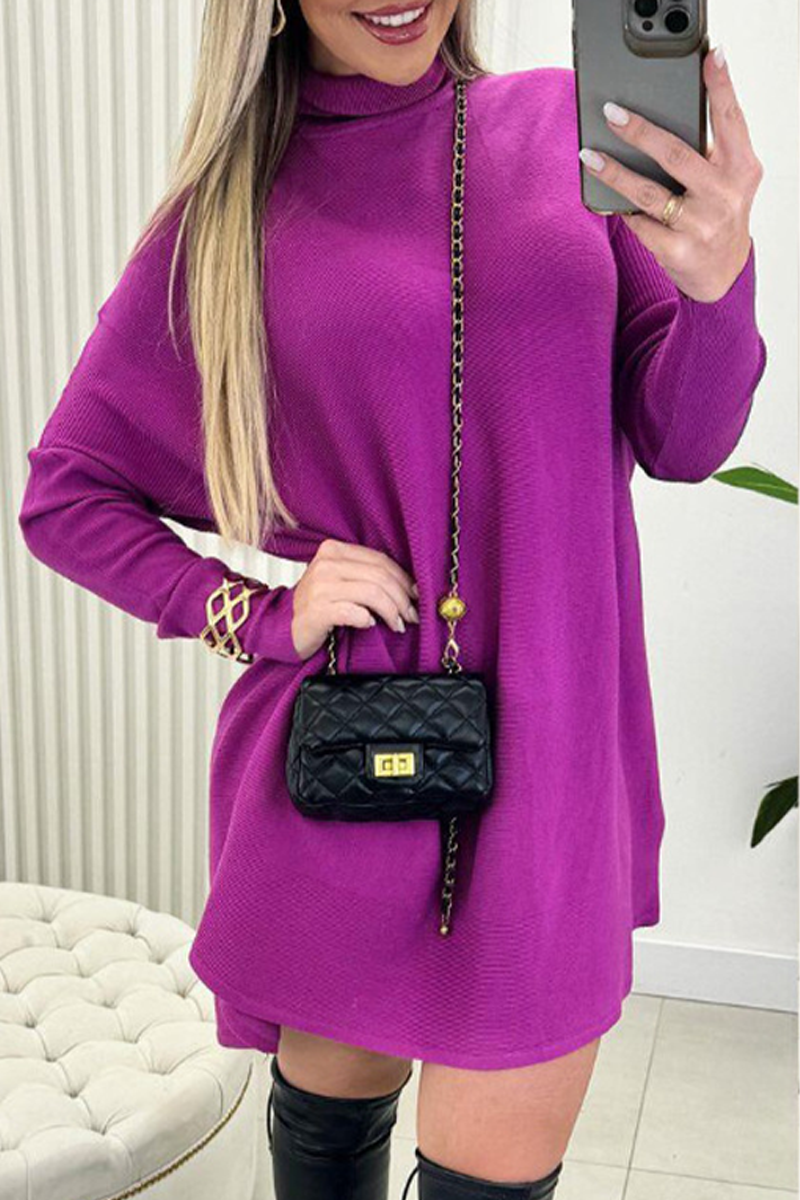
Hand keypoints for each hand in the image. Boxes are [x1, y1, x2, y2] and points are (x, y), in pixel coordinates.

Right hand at [290, 537, 419, 660]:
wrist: (285, 625)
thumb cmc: (319, 604)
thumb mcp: (341, 580)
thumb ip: (367, 575)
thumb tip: (410, 587)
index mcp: (334, 550)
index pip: (380, 560)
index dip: (403, 579)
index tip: (416, 595)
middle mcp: (326, 564)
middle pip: (380, 576)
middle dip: (402, 598)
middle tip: (412, 615)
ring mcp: (320, 586)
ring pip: (372, 594)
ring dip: (391, 612)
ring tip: (398, 625)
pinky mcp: (317, 610)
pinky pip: (354, 612)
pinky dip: (367, 619)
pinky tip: (370, 624)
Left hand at [578, 44, 763, 302]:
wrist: (722, 275)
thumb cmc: (717, 214)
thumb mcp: (727, 181)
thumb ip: (708, 153)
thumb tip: (656, 121)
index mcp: (742, 168)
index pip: (731, 119)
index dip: (722, 86)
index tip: (710, 58)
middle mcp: (725, 195)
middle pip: (675, 154)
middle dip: (639, 131)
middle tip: (612, 113)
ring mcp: (702, 225)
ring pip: (648, 193)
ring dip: (614, 172)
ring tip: (589, 156)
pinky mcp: (680, 251)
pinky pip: (641, 225)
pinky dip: (624, 211)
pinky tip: (609, 201)